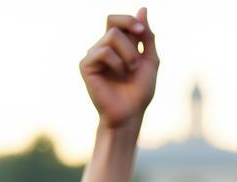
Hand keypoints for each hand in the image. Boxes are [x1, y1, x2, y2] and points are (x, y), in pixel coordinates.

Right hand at [80, 7, 158, 129]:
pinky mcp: (86, 65)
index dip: (130, 20)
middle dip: (129, 28)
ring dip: (129, 53)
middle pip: (112, 21)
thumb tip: (142, 9)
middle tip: (139, 42)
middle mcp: (103, 47)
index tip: (142, 32)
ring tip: (130, 71)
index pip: (118, 20)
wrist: (130, 115)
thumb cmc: (139, 93)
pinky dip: (117, 63)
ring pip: (112, 36)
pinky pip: (103, 51)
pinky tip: (119, 75)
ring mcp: (93, 55)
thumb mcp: (150, 62)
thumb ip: (147, 37)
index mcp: (116, 46)